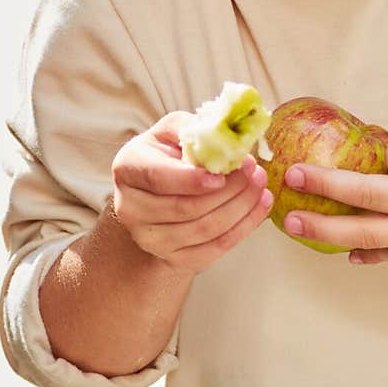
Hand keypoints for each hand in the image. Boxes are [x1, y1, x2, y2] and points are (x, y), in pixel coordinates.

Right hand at [112, 111, 272, 272]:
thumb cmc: (168, 154)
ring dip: (240, 208)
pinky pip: (214, 249)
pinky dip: (243, 228)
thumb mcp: (173, 131)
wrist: (156, 194)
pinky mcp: (172, 259)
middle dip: (228, 190)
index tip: (221, 174)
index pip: (157, 177)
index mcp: (128, 168)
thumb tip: (225, 131)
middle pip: (185, 208)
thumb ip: (193, 127)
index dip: (191, 179)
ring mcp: (150, 239)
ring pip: (203, 230)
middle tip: (255, 170)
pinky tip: (260, 207)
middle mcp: (131, 208)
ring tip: (260, 185)